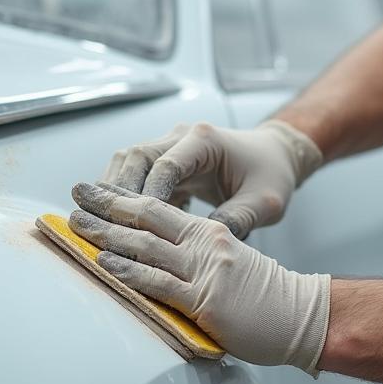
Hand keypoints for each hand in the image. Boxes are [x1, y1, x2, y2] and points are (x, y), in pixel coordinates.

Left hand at [70, 182, 330, 376]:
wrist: (303, 313)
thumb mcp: (232, 263)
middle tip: (76, 198)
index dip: (123, 198)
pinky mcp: (205, 298)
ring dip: (107, 235)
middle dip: (107, 206)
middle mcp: (205, 244)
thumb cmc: (270, 296)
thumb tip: (164, 264)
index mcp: (210, 233)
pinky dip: (129, 271)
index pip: (158, 208)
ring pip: (146, 245)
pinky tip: (106, 264)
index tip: (95, 191)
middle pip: (147, 218)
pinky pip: (159, 281)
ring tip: (79, 226)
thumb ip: (199, 259)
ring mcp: (204, 269)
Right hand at [101, 120, 322, 239]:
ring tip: (107, 226)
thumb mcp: (264, 203)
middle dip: (120, 193)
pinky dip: (125, 197)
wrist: (275, 157)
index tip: (139, 227)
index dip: (149, 196)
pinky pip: (136, 175)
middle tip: (110, 227)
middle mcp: (182, 137)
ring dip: (116, 193)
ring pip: (128, 162)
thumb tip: (202, 246)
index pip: (165, 165)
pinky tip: (121, 224)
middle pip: (136, 158)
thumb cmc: (272, 176)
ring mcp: (171, 146)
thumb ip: (237, 220)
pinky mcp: (166, 161)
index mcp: (205, 140)